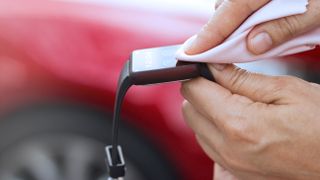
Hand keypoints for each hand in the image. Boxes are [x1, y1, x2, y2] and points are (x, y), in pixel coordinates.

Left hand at [181, 64, 319, 179]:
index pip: (194, 90)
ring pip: (197, 127)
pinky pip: (209, 143)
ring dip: (206, 110)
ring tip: (234, 101)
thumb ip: (241, 78)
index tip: (206, 65)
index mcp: (238, 124)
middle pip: (190, 110)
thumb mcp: (285, 90)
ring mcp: (230, 162)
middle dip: (200, 91)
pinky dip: (214, 128)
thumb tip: (212, 66)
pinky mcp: (235, 170)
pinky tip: (237, 120)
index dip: (197, 73)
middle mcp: (228, 147)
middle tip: (223, 81)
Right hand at [186, 0, 319, 54]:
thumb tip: (254, 45)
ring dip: (231, 24)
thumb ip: (283, 27)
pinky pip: (239, 3)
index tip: (191, 54)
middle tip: (224, 53)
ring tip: (246, 39)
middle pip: (223, 11)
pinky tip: (255, 24)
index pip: (225, 16)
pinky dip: (241, 16)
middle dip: (220, 33)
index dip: (207, 38)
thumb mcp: (314, 9)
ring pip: (230, 6)